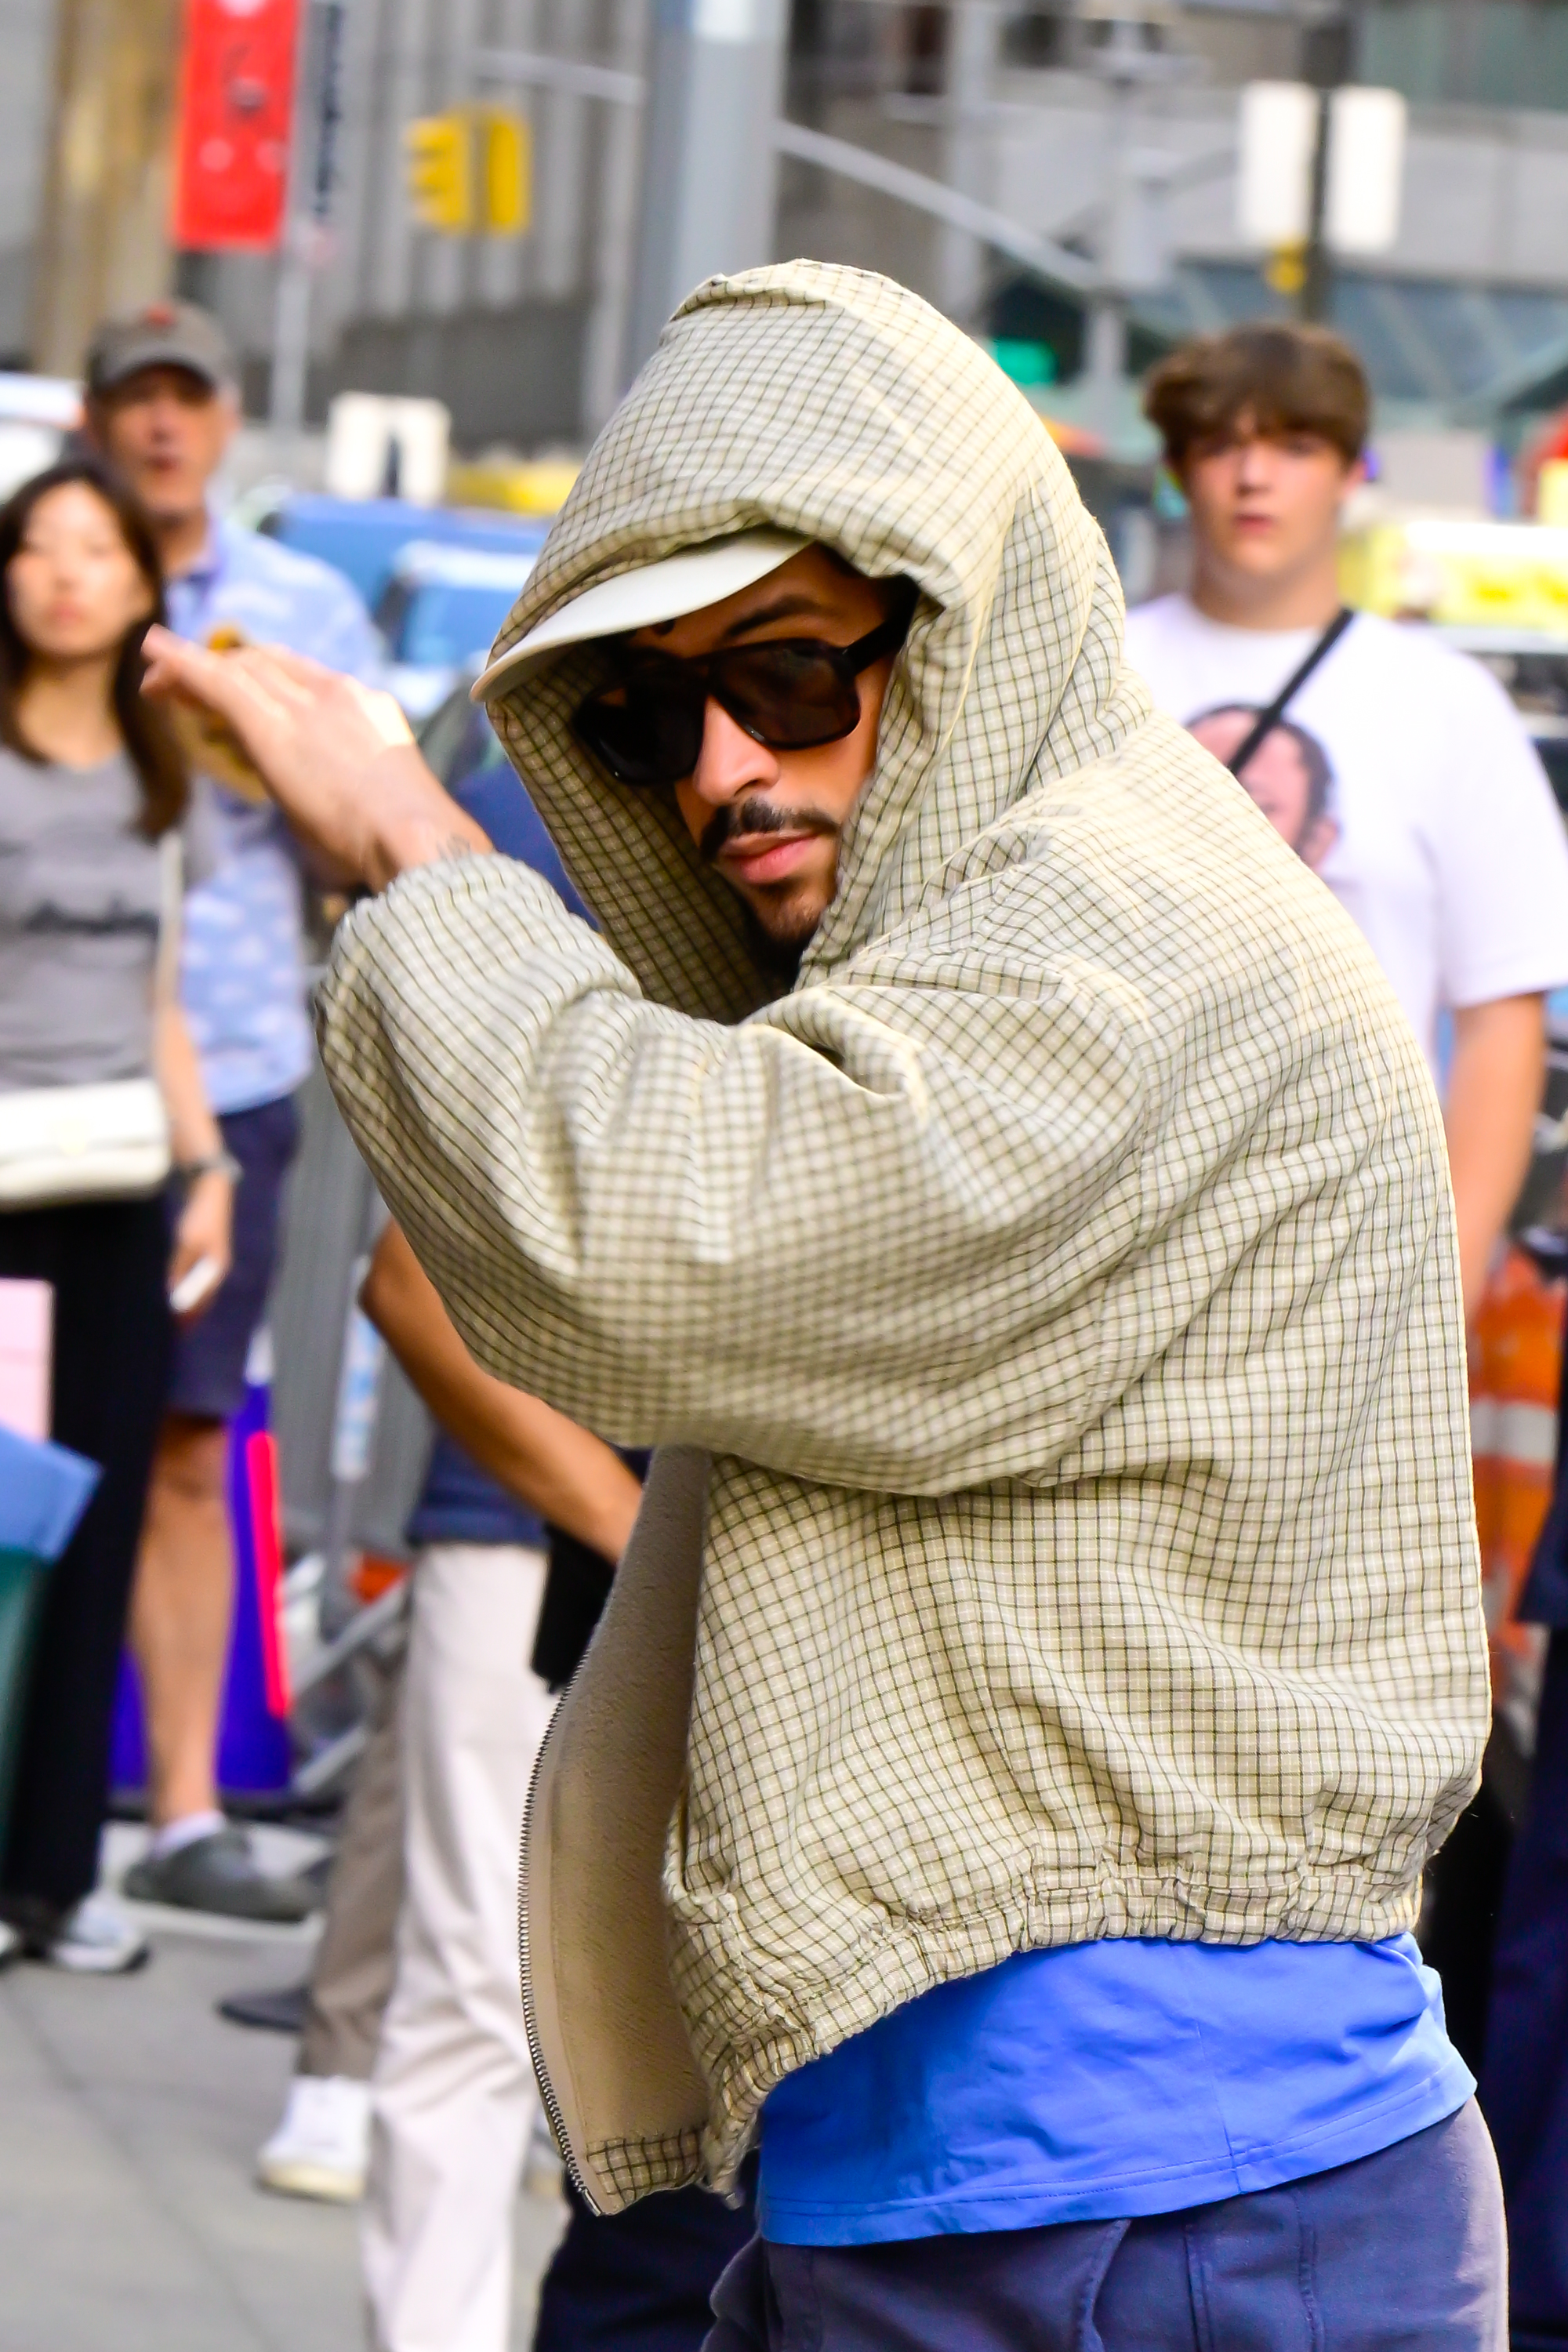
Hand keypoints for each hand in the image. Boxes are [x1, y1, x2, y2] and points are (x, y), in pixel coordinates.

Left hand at [140, 628, 490, 889]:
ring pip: (238, 670)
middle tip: (183, 688)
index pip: (306, 680)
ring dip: (191, 669)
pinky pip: (217, 683)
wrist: (417, 837)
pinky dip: (181, 664)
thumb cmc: (402, 845)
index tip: (241, 695)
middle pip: (267, 665)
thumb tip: (330, 831)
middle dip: (225, 670)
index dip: (266, 680)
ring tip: (155, 675)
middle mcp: (337, 694)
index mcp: (369, 711)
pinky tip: (152, 657)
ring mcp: (306, 704)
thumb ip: (350, 800)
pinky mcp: (273, 724)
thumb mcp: (375, 809)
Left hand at [168, 1169, 232, 1322]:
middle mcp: (217, 1268)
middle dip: (189, 1314)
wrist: (210, 1192)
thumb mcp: (185, 1244)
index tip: (174, 1329)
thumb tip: (170, 1293)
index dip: (188, 1316)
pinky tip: (175, 1293)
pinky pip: (196, 1279)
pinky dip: (186, 1290)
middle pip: (203, 1298)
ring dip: (187, 1304)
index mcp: (216, 1268)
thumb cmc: (198, 1218)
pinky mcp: (206, 1253)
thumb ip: (179, 1269)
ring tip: (172, 1318)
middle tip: (172, 1329)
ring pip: (200, 1290)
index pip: (201, 1300)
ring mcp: (213, 1261)